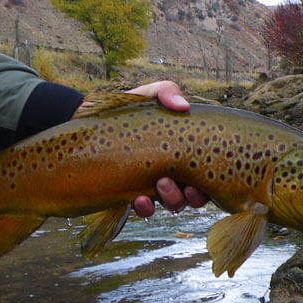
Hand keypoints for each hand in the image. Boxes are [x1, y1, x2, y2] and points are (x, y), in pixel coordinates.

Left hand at [125, 81, 208, 217]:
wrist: (89, 119)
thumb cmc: (126, 108)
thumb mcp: (148, 95)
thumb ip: (166, 92)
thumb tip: (183, 105)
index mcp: (184, 153)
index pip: (208, 172)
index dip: (213, 180)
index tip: (207, 174)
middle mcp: (174, 173)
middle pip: (196, 195)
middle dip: (195, 195)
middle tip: (185, 184)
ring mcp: (153, 186)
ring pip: (174, 204)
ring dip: (173, 199)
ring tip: (161, 184)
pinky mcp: (131, 194)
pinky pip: (144, 210)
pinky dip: (145, 208)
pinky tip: (139, 198)